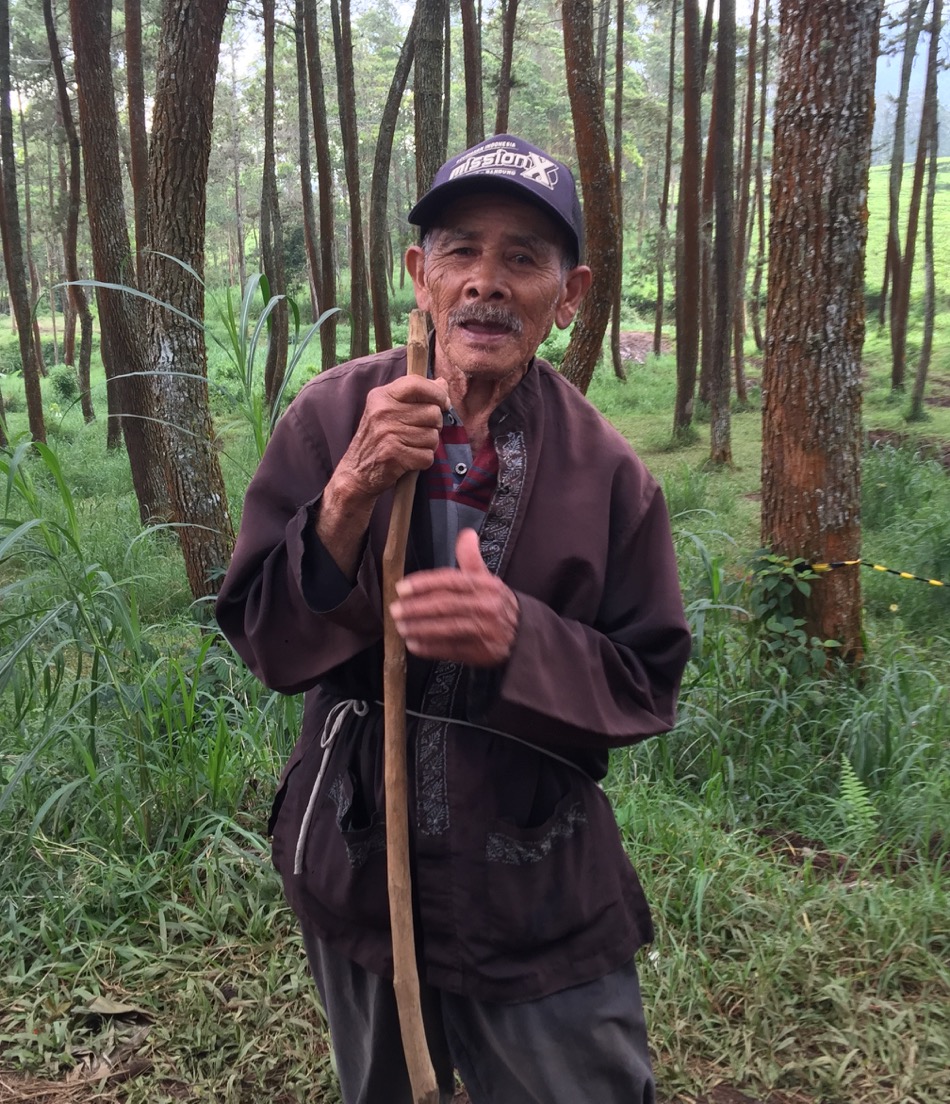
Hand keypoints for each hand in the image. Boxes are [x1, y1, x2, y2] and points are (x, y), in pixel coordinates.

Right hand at [334, 375, 449, 503]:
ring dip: (428, 445)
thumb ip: (415, 396)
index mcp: (381, 396)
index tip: (443, 403)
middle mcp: (383, 412)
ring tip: (412, 446)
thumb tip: (442, 383)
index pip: (416, 383)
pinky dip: (423, 461)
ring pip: (433, 436)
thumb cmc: (377, 439)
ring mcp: (388, 434)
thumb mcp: (388, 410)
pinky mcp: (394, 455)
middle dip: (434, 425)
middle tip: (420, 432)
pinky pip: (428, 456)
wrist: (356, 472)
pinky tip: (410, 460)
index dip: (436, 392)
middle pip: (432, 412)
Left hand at [390, 528, 519, 666]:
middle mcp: (485, 606)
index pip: (450, 581)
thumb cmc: (497, 602)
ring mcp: (483, 631)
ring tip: (400, 626)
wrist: (524, 635)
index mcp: (485, 585)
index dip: (424, 584)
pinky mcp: (480, 652)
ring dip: (419, 628)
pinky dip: (430, 648)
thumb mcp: (488, 578)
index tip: (401, 588)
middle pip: (445, 605)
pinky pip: (450, 649)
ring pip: (445, 628)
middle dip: (416, 608)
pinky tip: (413, 645)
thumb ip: (471, 558)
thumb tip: (467, 533)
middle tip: (395, 609)